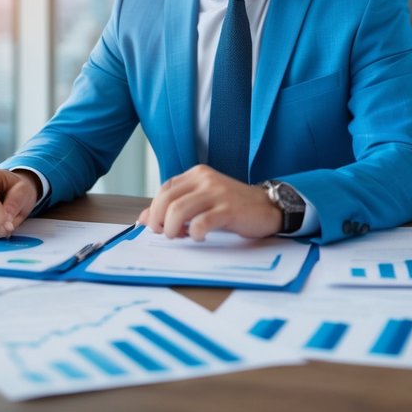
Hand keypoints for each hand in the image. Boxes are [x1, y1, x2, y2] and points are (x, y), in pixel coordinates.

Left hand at [137, 165, 280, 240]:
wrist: (267, 207)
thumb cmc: (233, 206)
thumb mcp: (202, 201)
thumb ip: (176, 206)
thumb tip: (143, 218)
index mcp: (197, 174)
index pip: (164, 189)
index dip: (154, 209)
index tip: (157, 226)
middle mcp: (205, 179)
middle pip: (167, 200)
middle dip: (159, 221)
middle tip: (165, 234)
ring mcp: (217, 193)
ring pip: (179, 210)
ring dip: (173, 229)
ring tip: (181, 236)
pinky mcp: (228, 209)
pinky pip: (202, 222)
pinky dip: (195, 234)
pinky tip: (200, 237)